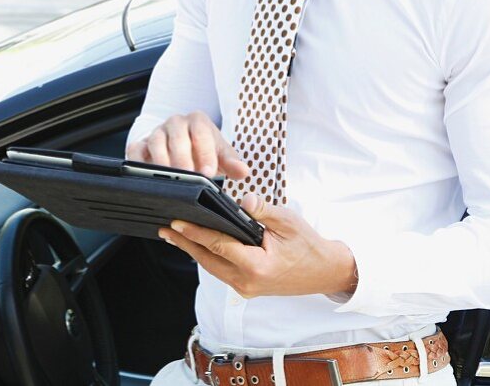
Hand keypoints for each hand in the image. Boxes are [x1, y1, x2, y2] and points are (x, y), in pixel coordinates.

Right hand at [125, 111, 249, 178]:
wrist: (185, 149)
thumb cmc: (204, 152)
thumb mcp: (221, 155)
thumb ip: (232, 163)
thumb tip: (243, 171)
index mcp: (197, 121)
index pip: (201, 132)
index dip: (205, 152)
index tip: (208, 172)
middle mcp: (175, 123)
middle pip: (177, 136)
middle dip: (183, 158)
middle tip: (189, 177)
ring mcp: (156, 133)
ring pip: (156, 142)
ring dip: (163, 162)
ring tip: (171, 181)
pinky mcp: (140, 145)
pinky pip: (135, 150)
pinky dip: (138, 163)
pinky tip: (146, 177)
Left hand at [158, 193, 358, 298]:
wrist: (325, 272)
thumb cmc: (308, 245)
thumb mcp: (289, 221)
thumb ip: (263, 210)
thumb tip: (242, 201)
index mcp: (257, 266)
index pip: (218, 246)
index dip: (196, 233)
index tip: (176, 223)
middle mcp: (247, 282)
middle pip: (207, 260)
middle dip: (185, 243)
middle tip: (164, 229)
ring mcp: (245, 288)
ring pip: (211, 268)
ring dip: (193, 251)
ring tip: (173, 235)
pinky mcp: (246, 288)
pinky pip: (220, 271)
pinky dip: (207, 257)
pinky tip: (197, 244)